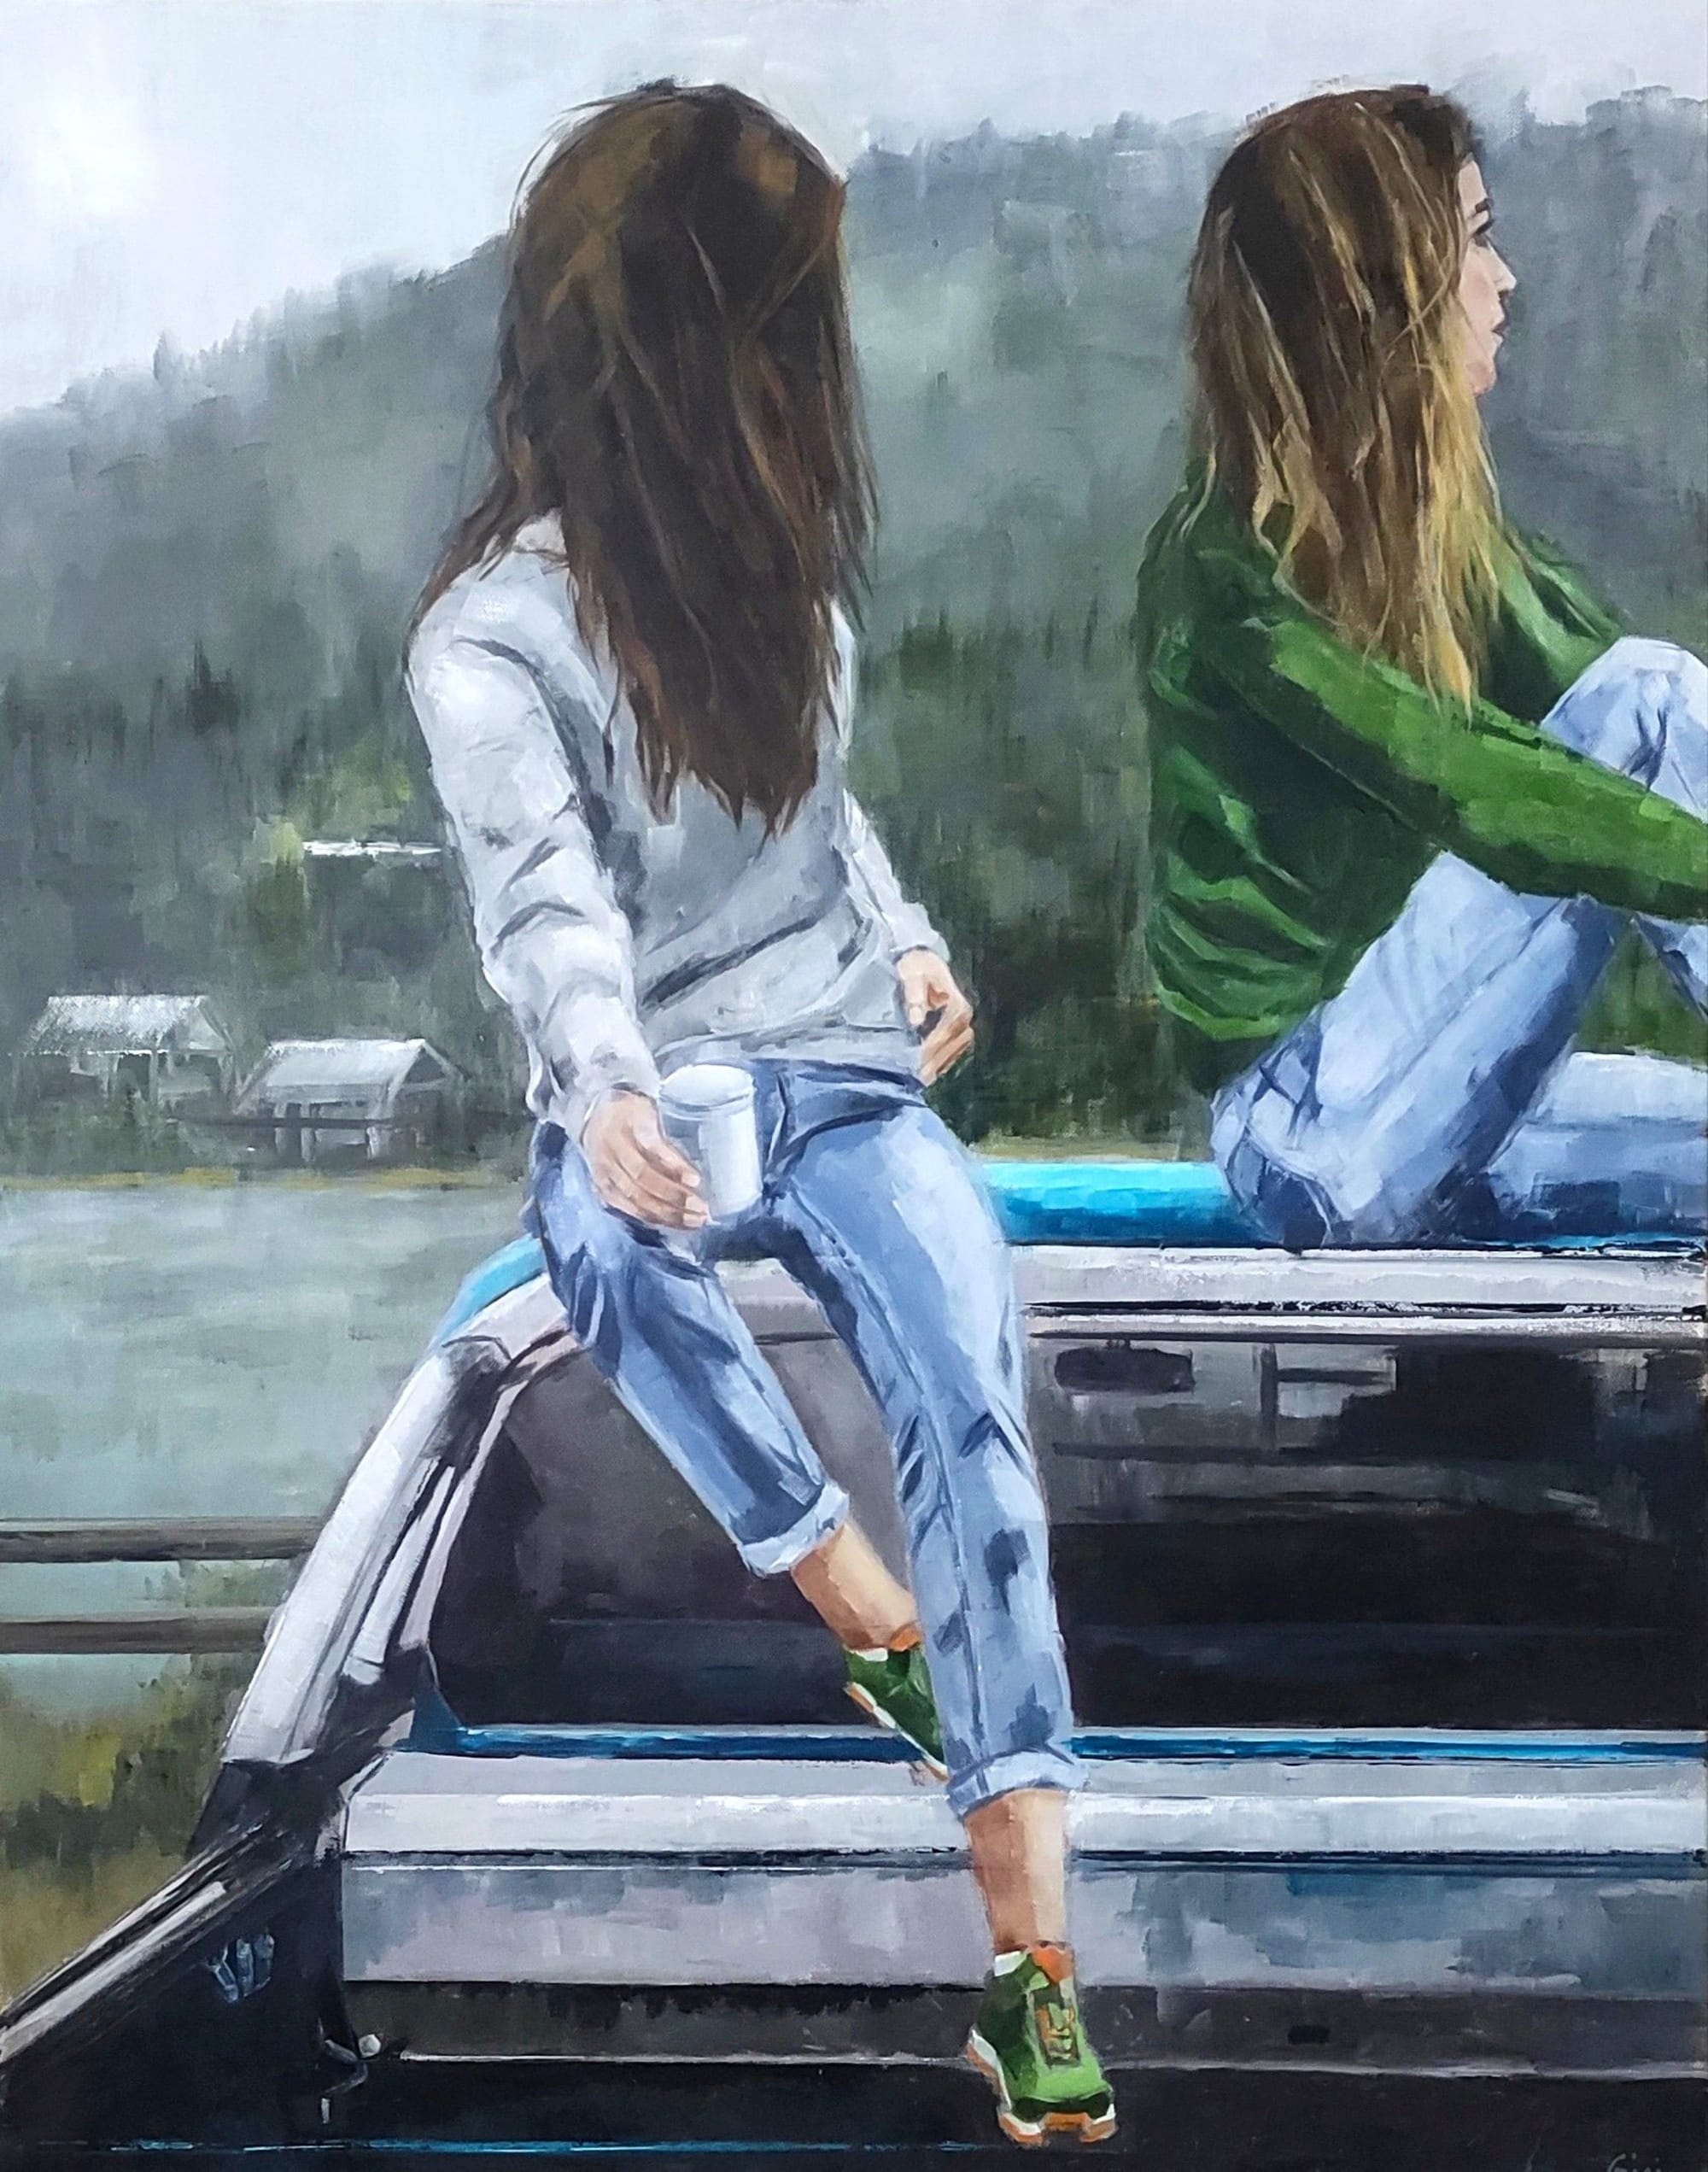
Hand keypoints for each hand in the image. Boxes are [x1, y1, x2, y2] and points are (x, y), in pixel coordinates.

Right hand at [582, 1091, 707, 1228]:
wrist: (594, 1116)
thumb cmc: (632, 1114)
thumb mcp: (649, 1111)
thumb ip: (664, 1135)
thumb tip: (694, 1170)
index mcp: (625, 1124)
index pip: (650, 1147)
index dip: (673, 1166)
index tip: (696, 1180)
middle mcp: (611, 1150)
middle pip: (642, 1178)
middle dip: (674, 1196)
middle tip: (701, 1208)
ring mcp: (604, 1172)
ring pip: (635, 1199)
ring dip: (667, 1213)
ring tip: (694, 1220)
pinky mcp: (603, 1189)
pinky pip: (629, 1209)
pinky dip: (653, 1218)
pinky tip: (674, 1222)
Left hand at [898, 949, 973, 1083]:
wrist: (923, 962)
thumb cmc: (915, 966)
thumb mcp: (911, 972)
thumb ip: (914, 994)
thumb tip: (916, 1019)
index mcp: (958, 1004)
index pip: (947, 1030)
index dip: (933, 1046)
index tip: (917, 1059)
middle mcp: (966, 1017)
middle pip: (953, 1045)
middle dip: (935, 1061)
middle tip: (916, 1075)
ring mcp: (964, 1026)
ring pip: (954, 1051)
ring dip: (938, 1065)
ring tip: (919, 1079)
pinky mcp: (959, 1032)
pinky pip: (953, 1052)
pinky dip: (941, 1063)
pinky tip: (927, 1073)